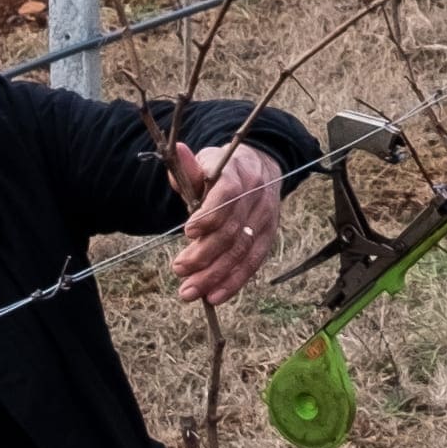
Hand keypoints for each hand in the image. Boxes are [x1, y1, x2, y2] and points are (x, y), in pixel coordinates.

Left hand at [168, 139, 282, 308]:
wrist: (261, 168)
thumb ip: (189, 167)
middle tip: (178, 269)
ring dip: (215, 275)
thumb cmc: (223, 169)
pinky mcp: (268, 238)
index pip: (227, 195)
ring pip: (242, 252)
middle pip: (233, 230)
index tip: (188, 231)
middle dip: (205, 254)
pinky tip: (213, 297)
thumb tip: (179, 151)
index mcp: (239, 173)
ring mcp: (265, 220)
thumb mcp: (206, 162)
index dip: (210, 215)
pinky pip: (253, 263)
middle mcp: (256, 197)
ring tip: (190, 292)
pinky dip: (234, 282)